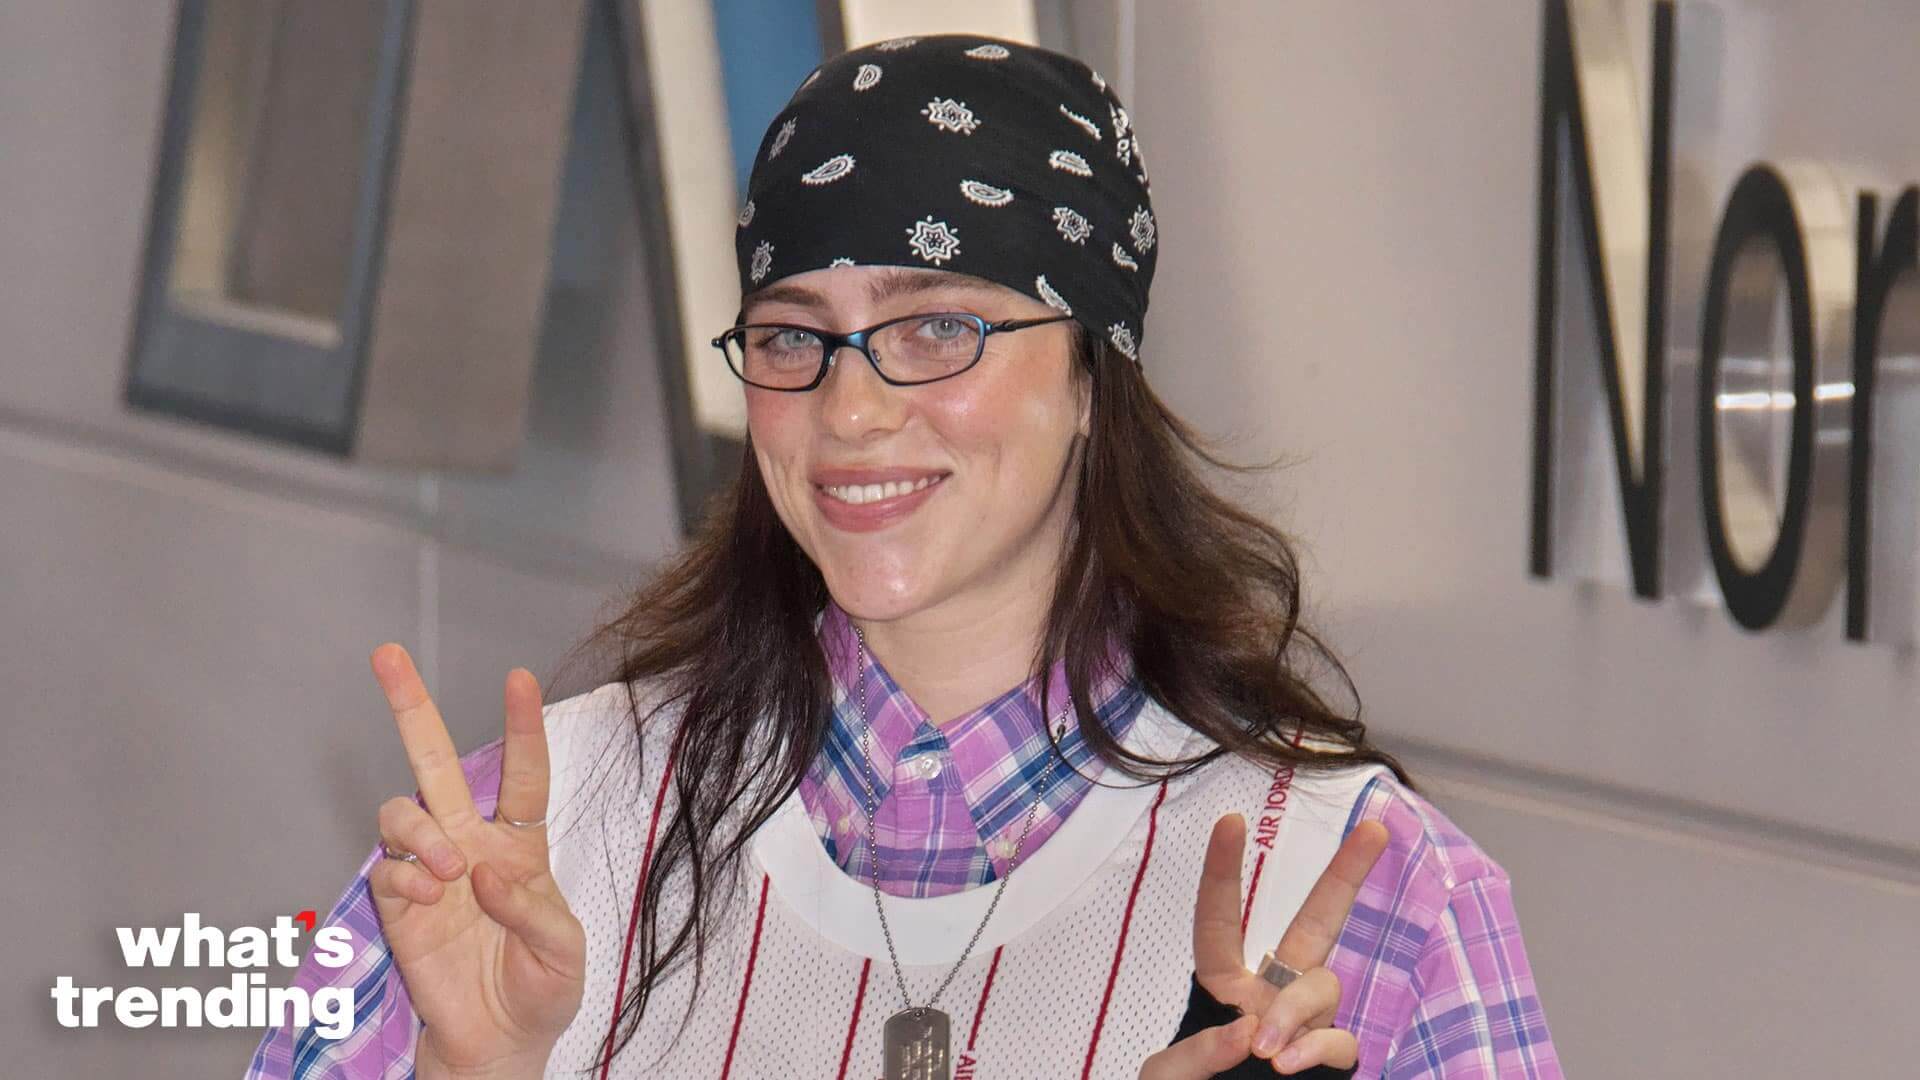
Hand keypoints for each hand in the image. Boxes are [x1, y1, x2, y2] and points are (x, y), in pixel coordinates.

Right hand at [367, 644, 586, 1078]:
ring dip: (420, 828)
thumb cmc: (540, 989)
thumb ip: (531, 910)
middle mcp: (470, 844)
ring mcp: (430, 871)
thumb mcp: (563, 951)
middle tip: (387, 655)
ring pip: (402, 809)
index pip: (523, 773)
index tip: (518, 677)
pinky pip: (386, 869)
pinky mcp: (398, 906)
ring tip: (447, 868)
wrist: (498, 1044)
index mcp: (521, 844)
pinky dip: (404, 875)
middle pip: (437, 761)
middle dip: (411, 707)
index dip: (522, 726)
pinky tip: (428, 895)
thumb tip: (482, 873)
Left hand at [1140, 813, 1389, 1077]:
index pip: (1220, 920)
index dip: (1224, 872)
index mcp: (1222, 986)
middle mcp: (1272, 995)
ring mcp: (1307, 1027)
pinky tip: (1287, 1066)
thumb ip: (1198, 1051)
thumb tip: (1249, 1031)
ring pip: (1322, 986)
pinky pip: (1339, 1039)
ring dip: (1296, 1011)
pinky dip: (1316, 1047)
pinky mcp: (1330, 1062)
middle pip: (1315, 922)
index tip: (1232, 822)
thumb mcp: (1166, 1078)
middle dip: (1347, 875)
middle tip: (1376, 827)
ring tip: (1266, 1052)